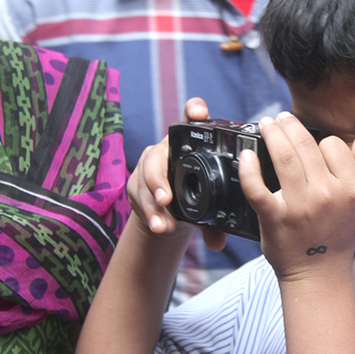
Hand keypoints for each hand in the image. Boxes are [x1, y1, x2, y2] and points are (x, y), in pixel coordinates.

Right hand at [126, 97, 226, 250]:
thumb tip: (218, 242)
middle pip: (158, 155)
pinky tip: (157, 225)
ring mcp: (150, 165)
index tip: (198, 113)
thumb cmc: (195, 201)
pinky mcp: (137, 182)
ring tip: (163, 224)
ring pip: (146, 177)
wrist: (170, 214)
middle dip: (159, 178)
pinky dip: (149, 212)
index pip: (191, 120)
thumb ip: (215, 224)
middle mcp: (167, 150)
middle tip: (166, 199)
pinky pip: (139, 194)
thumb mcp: (209, 209)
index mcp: (190, 147)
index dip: (193, 111)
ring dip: (153, 202)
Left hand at [238, 112, 354, 280]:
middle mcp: (326, 196)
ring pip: (283, 158)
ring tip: (268, 124)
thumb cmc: (339, 238)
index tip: (312, 144)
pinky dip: (249, 169)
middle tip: (280, 118)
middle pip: (305, 145)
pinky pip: (257, 188)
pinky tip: (247, 156)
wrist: (319, 275)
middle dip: (290, 125)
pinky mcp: (274, 218)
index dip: (321, 142)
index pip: (333, 146)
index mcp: (350, 190)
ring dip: (273, 134)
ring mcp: (299, 207)